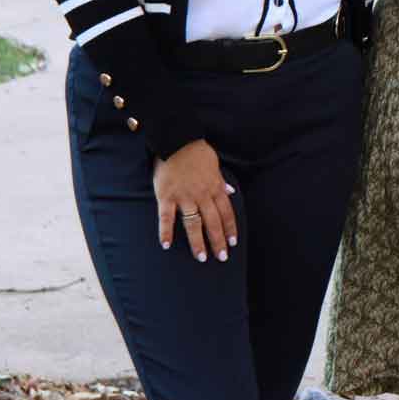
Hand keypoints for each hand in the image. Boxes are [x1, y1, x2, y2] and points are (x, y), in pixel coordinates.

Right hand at [152, 140, 237, 263]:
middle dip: (218, 241)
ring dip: (198, 242)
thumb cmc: (197, 153)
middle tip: (221, 258)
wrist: (177, 141)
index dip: (230, 229)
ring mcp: (184, 197)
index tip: (232, 243)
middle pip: (213, 222)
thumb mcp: (215, 165)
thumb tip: (230, 192)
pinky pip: (166, 217)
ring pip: (193, 223)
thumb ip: (221, 181)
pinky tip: (166, 245)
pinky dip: (166, 231)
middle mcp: (202, 195)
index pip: (226, 212)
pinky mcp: (166, 196)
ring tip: (201, 257)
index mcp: (215, 187)